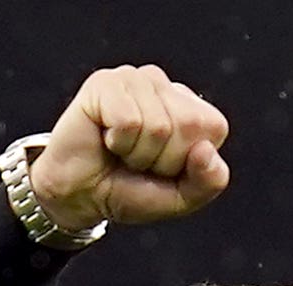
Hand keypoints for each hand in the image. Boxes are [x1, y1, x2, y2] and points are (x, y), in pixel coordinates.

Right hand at [33, 65, 229, 231]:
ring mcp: (135, 79)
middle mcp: (165, 86)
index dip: (187, 161)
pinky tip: (106, 138)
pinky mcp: (106, 82)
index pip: (213, 127)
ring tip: (121, 151)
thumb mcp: (179, 199)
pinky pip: (129, 120)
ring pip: (158, 126)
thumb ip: (208, 182)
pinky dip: (117, 142)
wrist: (78, 196)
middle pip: (188, 125)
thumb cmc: (127, 190)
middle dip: (163, 159)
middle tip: (138, 162)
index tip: (162, 168)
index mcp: (190, 108)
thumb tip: (206, 151)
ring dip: (137, 154)